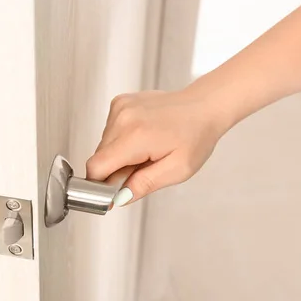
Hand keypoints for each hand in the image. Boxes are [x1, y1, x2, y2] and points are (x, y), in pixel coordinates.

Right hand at [86, 88, 226, 205]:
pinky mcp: (120, 103)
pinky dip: (121, 140)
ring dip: (119, 154)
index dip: (101, 184)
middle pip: (99, 158)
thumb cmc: (196, 136)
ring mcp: (120, 107)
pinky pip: (109, 131)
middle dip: (115, 170)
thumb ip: (144, 185)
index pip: (96, 167)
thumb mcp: (178, 170)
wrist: (203, 106)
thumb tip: (119, 197)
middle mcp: (123, 118)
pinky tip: (142, 136)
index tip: (115, 190)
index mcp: (135, 136)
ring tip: (146, 150)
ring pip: (103, 146)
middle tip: (142, 168)